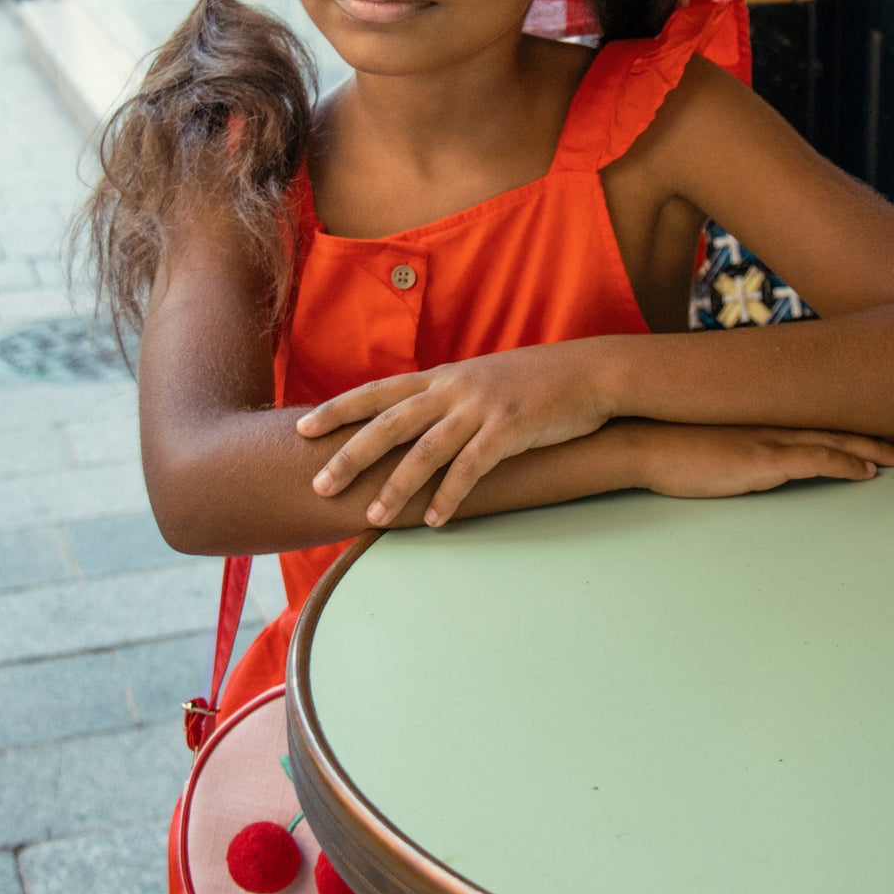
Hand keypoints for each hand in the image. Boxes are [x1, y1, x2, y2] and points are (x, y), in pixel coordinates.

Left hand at [297, 342, 613, 526]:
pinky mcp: (510, 429)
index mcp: (444, 376)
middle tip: (319, 483)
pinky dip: (450, 495)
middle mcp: (454, 388)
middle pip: (389, 422)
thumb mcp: (484, 381)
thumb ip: (450, 399)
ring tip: (371, 516)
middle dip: (350, 454)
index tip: (302, 428)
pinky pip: (471, 467)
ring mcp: (481, 408)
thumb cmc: (537, 382)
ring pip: (425, 449)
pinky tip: (435, 520)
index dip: (338, 409)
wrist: (591, 373)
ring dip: (395, 486)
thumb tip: (420, 424)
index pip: (378, 391)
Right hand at [640, 424, 893, 496]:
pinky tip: (869, 471)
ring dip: (877, 447)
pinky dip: (847, 464)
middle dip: (881, 429)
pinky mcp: (762, 460)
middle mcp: (772, 417)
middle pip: (838, 420)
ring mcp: (770, 437)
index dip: (855, 414)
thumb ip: (735, 431)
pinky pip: (816, 461)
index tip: (884, 419)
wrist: (640, 440)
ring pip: (837, 438)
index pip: (819, 409)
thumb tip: (749, 445)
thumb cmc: (665, 437)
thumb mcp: (708, 427)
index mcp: (760, 409)